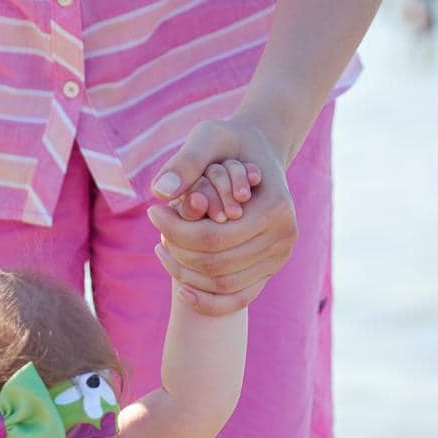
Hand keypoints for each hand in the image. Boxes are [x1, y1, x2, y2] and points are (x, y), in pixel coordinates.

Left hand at [146, 114, 297, 315]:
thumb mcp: (209, 136)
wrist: (258, 153)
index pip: (213, 236)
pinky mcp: (270, 272)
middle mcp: (284, 238)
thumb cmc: (231, 143)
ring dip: (186, 273)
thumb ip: (186, 161)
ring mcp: (279, 258)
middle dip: (179, 252)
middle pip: (217, 264)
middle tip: (157, 233)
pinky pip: (238, 299)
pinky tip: (181, 288)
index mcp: (275, 207)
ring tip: (164, 249)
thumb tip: (159, 192)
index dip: (175, 230)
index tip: (153, 211)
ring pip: (223, 284)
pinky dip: (208, 301)